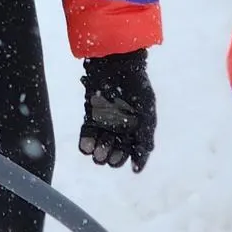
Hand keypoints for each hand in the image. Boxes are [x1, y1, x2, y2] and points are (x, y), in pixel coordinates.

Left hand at [78, 50, 155, 171]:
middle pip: (114, 150)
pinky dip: (86, 141)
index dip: (123, 158)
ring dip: (97, 151)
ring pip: (100, 144)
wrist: (117, 64)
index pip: (130, 151)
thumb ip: (145, 140)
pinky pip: (88, 132)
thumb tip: (137, 168)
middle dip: (109, 155)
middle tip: (105, 156)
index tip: (117, 159)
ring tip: (95, 152)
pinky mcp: (91, 114)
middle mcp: (122, 127)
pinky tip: (86, 147)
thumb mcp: (146, 115)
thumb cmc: (136, 88)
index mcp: (138, 128)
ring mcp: (106, 121)